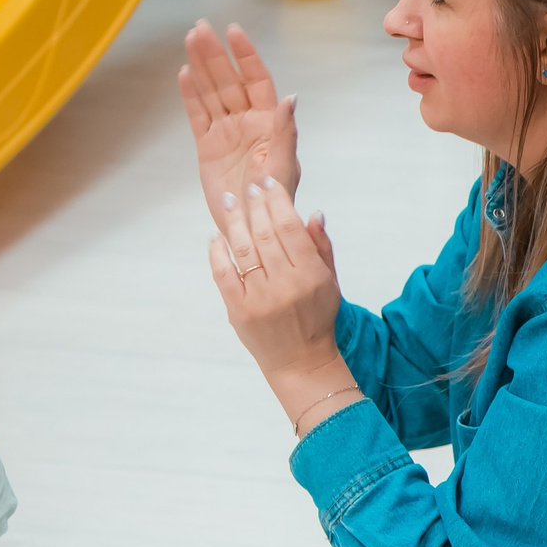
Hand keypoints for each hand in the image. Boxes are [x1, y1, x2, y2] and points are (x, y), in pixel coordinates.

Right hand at [180, 21, 301, 228]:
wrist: (252, 225)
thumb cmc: (276, 199)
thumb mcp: (284, 166)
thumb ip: (286, 132)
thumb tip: (291, 99)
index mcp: (270, 123)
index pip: (257, 81)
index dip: (246, 56)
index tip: (234, 32)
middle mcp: (247, 122)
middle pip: (229, 81)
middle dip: (216, 54)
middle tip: (200, 28)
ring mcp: (226, 132)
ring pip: (211, 92)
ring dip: (201, 66)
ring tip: (190, 39)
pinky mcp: (207, 146)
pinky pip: (197, 115)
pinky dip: (190, 95)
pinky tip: (184, 74)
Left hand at [206, 177, 342, 382]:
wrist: (301, 361)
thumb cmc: (317, 318)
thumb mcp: (329, 283)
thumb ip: (321, 247)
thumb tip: (313, 213)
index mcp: (311, 276)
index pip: (291, 228)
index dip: (278, 202)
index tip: (268, 185)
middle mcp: (286, 285)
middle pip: (266, 234)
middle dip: (255, 205)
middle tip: (248, 187)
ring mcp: (260, 298)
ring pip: (244, 249)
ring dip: (233, 221)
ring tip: (229, 202)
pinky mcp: (239, 310)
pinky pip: (223, 274)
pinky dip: (217, 253)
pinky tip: (216, 236)